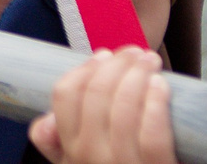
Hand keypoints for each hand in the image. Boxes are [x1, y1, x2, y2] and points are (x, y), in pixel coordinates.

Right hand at [28, 47, 179, 163]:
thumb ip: (56, 146)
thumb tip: (45, 120)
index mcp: (68, 151)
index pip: (64, 96)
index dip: (84, 69)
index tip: (104, 56)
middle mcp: (89, 158)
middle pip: (96, 95)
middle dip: (117, 65)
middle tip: (135, 53)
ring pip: (124, 109)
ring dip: (138, 75)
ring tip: (151, 62)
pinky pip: (153, 135)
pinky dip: (156, 104)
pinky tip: (161, 86)